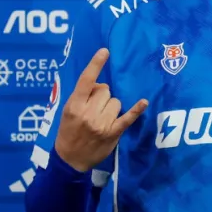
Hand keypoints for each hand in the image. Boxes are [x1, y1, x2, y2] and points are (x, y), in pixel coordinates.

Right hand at [54, 48, 147, 171]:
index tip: (105, 51)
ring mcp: (102, 124)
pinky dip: (136, 110)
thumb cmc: (68, 132)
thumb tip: (101, 85)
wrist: (70, 160)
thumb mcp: (67, 112)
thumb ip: (82, 97)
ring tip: (102, 118)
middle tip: (95, 108)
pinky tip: (143, 102)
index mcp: (74, 105)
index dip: (95, 64)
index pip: (86, 80)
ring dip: (111, 107)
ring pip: (116, 101)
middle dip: (102, 96)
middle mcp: (88, 113)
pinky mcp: (113, 133)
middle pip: (105, 90)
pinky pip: (127, 118)